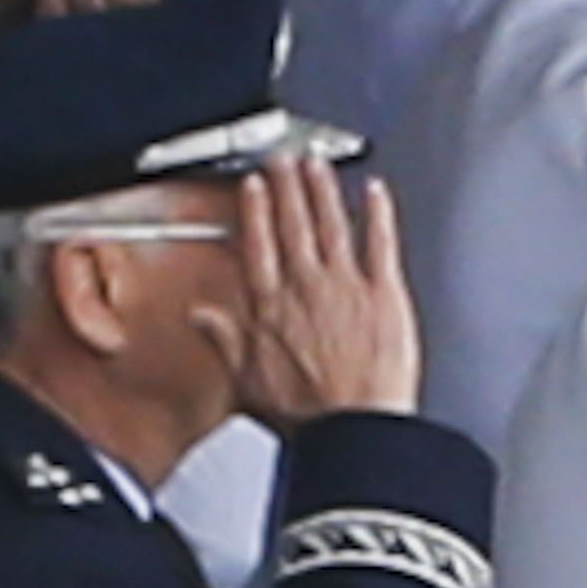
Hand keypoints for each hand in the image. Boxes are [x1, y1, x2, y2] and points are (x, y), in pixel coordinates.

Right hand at [200, 159, 417, 427]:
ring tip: (318, 164)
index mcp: (270, 306)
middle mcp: (305, 287)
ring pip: (331, 224)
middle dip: (287, 187)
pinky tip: (376, 193)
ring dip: (323, 190)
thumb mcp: (247, 380)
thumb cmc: (307, 414)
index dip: (255, 210)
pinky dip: (378, 214)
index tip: (254, 186)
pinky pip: (380, 243)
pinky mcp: (385, 294)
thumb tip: (201, 317)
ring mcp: (345, 286)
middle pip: (292, 225)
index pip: (257, 244)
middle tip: (284, 159)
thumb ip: (224, 340)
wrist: (353, 428)